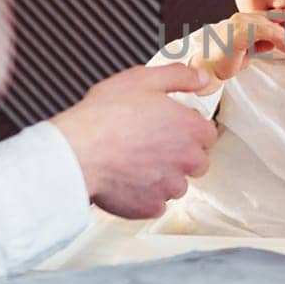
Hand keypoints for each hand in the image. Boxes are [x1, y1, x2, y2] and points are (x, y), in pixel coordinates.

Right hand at [51, 63, 217, 218]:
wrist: (77, 151)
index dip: (187, 129)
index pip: (207, 134)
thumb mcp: (143, 79)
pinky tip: (127, 179)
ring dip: (162, 176)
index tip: (170, 127)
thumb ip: (179, 76)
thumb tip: (199, 78)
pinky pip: (156, 203)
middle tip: (150, 144)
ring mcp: (170, 186)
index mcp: (191, 129)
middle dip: (178, 155)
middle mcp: (187, 160)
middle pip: (196, 162)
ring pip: (176, 184)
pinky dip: (145, 195)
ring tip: (135, 162)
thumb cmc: (105, 117)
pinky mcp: (151, 206)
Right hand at [190, 12, 284, 90]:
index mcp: (241, 21)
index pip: (264, 16)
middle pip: (269, 20)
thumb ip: (260, 43)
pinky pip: (264, 32)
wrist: (208, 68)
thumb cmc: (223, 60)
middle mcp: (240, 19)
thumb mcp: (248, 50)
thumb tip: (274, 42)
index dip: (280, 14)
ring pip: (268, 26)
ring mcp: (238, 24)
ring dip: (284, 36)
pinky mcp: (239, 32)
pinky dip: (279, 38)